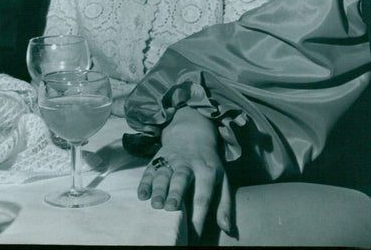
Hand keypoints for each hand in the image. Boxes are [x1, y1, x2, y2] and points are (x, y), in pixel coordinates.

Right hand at [137, 108, 232, 236]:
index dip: (198, 216)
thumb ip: (225, 205)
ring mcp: (171, 160)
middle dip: (176, 193)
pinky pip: (150, 170)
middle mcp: (188, 165)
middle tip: (171, 208)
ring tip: (155, 204)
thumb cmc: (209, 165)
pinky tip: (142, 195)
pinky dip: (145, 182)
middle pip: (182, 178)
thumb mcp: (222, 180)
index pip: (203, 196)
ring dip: (159, 188)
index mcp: (207, 172)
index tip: (194, 237)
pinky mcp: (158, 159)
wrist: (192, 133)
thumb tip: (227, 229)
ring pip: (164, 174)